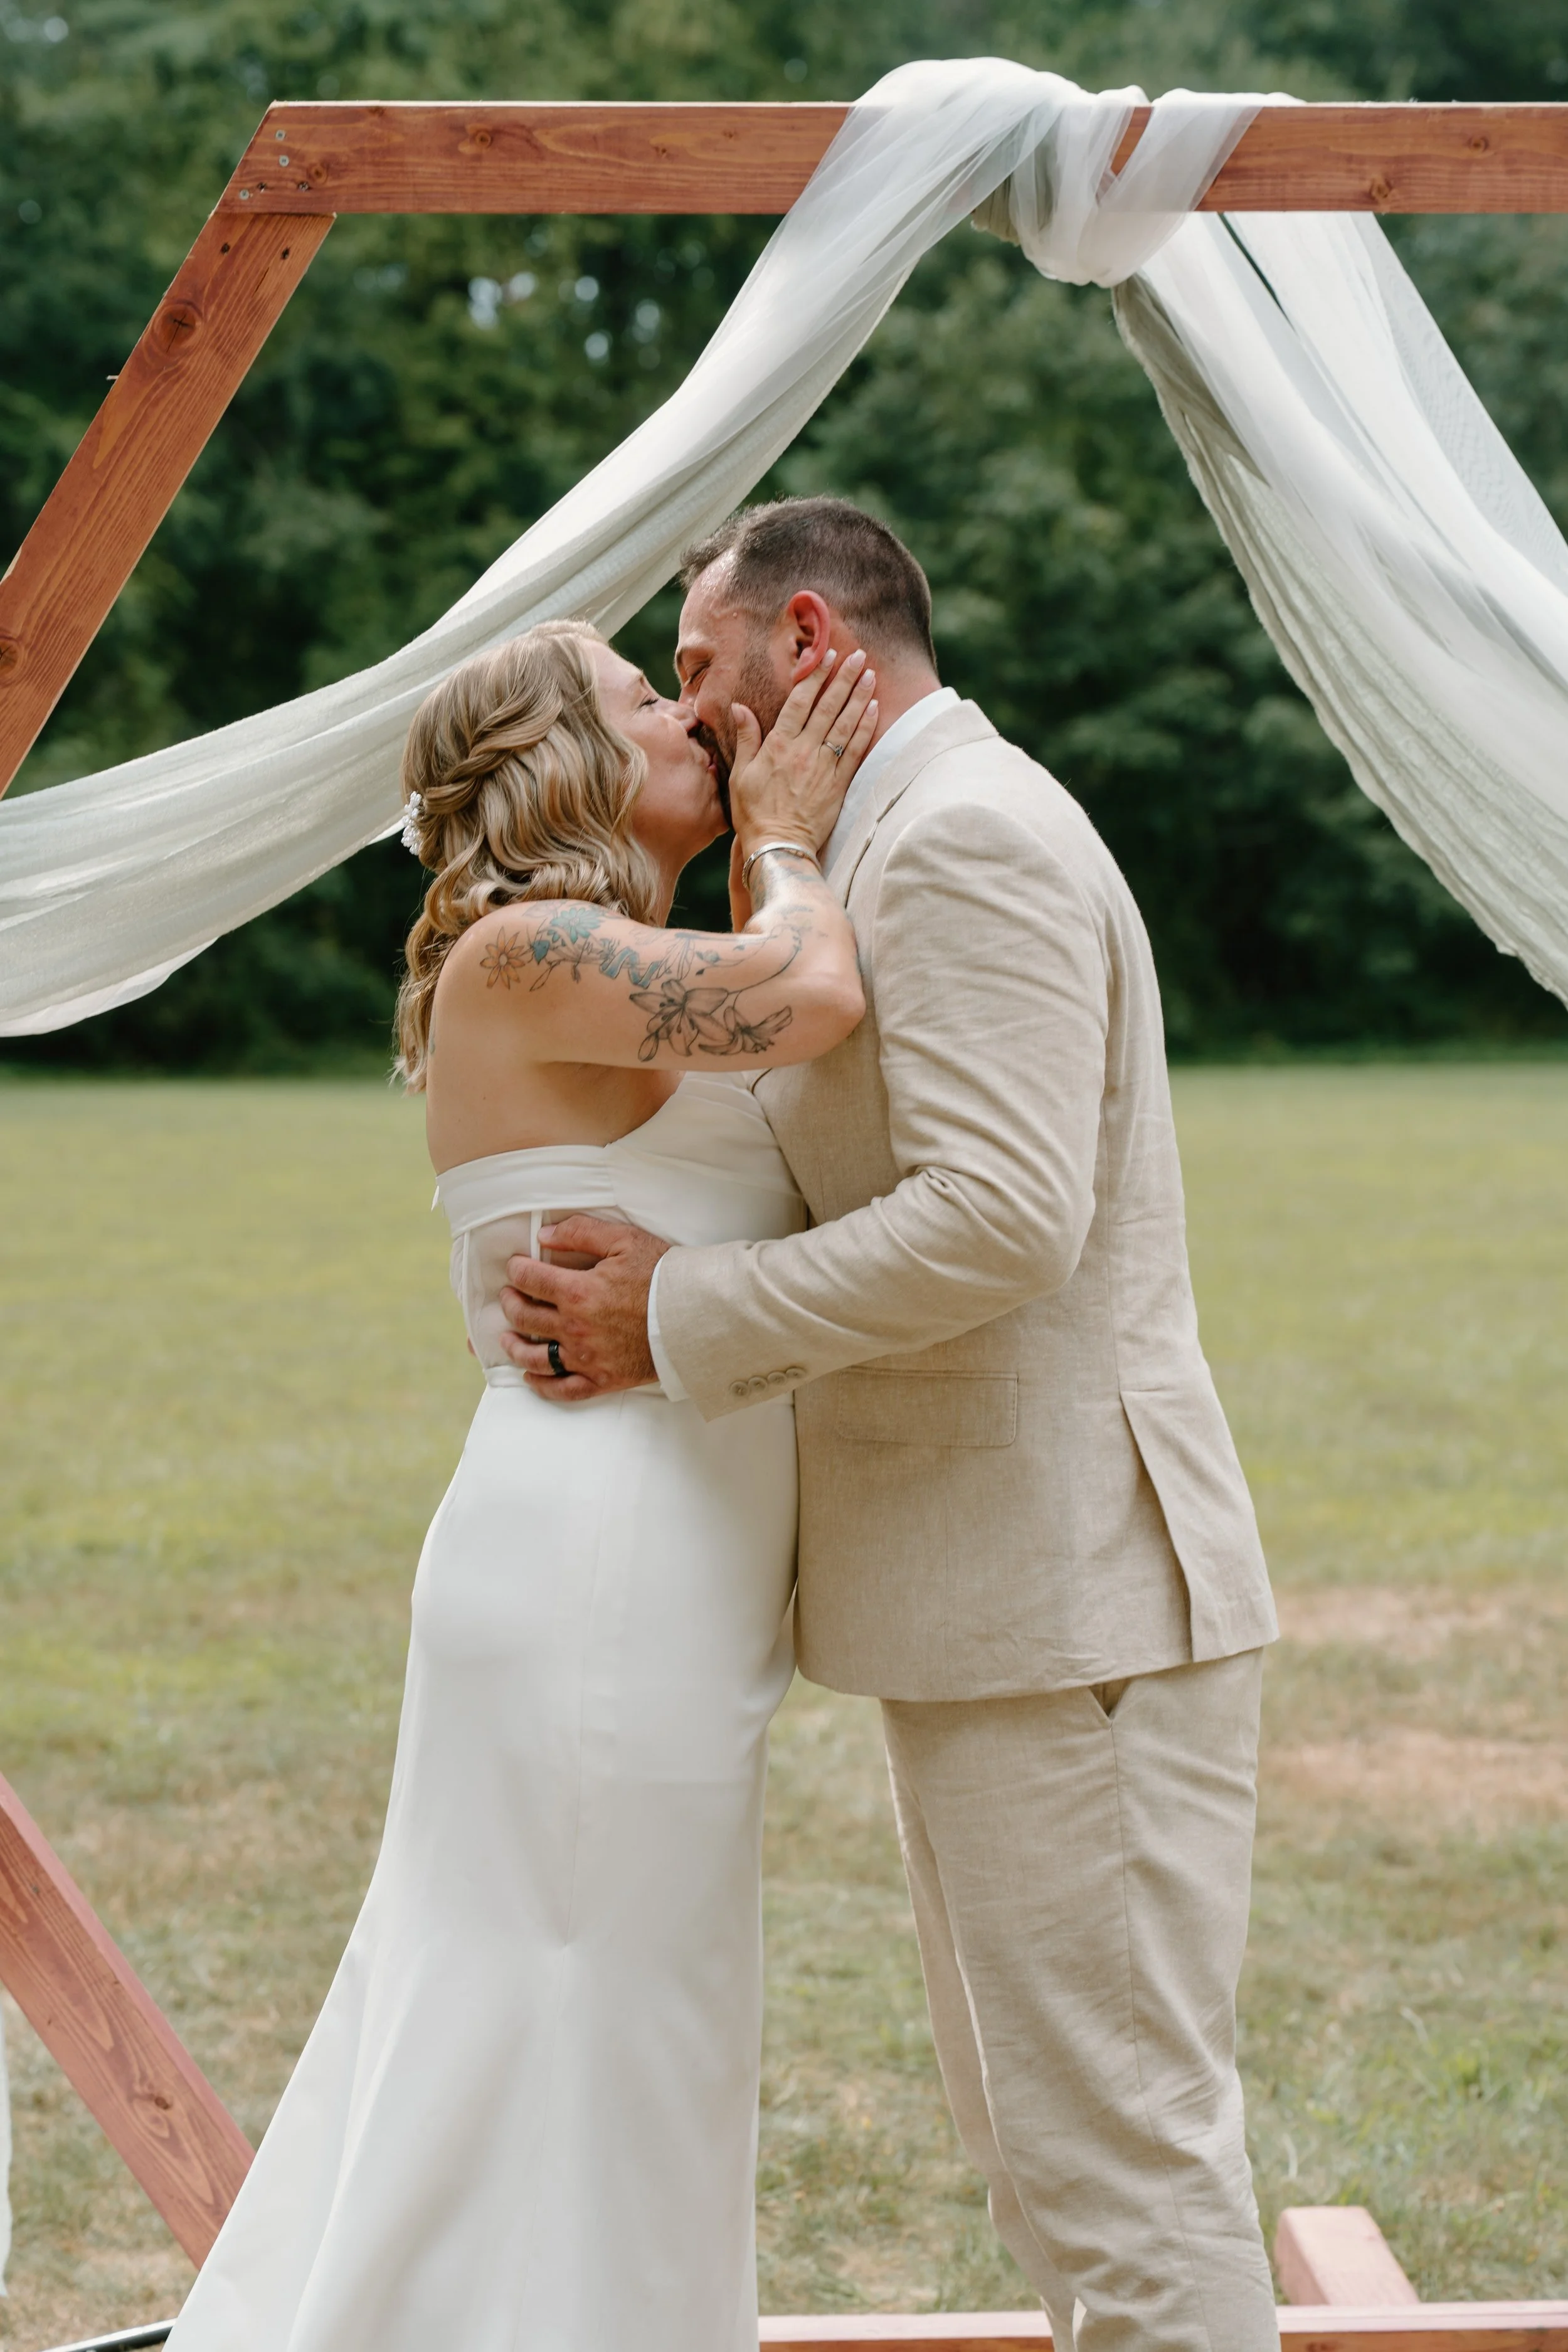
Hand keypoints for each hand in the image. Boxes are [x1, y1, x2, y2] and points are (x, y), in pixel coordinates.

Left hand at [497, 1216, 670, 1400]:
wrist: (696, 1314)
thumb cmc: (663, 1275)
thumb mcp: (624, 1240)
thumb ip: (581, 1232)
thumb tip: (545, 1236)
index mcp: (578, 1292)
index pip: (530, 1280)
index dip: (517, 1270)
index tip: (515, 1267)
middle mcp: (576, 1328)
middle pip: (525, 1317)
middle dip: (510, 1302)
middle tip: (509, 1295)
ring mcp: (587, 1358)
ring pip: (535, 1357)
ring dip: (514, 1346)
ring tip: (507, 1336)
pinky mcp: (602, 1380)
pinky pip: (563, 1389)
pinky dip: (541, 1385)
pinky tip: (530, 1377)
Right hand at [729, 646, 877, 859]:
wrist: (779, 848)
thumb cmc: (754, 813)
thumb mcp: (740, 774)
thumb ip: (745, 738)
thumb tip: (738, 707)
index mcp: (779, 745)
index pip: (799, 701)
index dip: (814, 675)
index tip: (825, 654)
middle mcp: (804, 751)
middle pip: (828, 706)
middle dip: (843, 678)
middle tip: (857, 655)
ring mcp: (824, 767)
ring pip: (845, 723)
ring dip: (859, 696)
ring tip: (870, 673)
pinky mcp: (839, 784)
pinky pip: (855, 749)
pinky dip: (865, 727)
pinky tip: (874, 709)